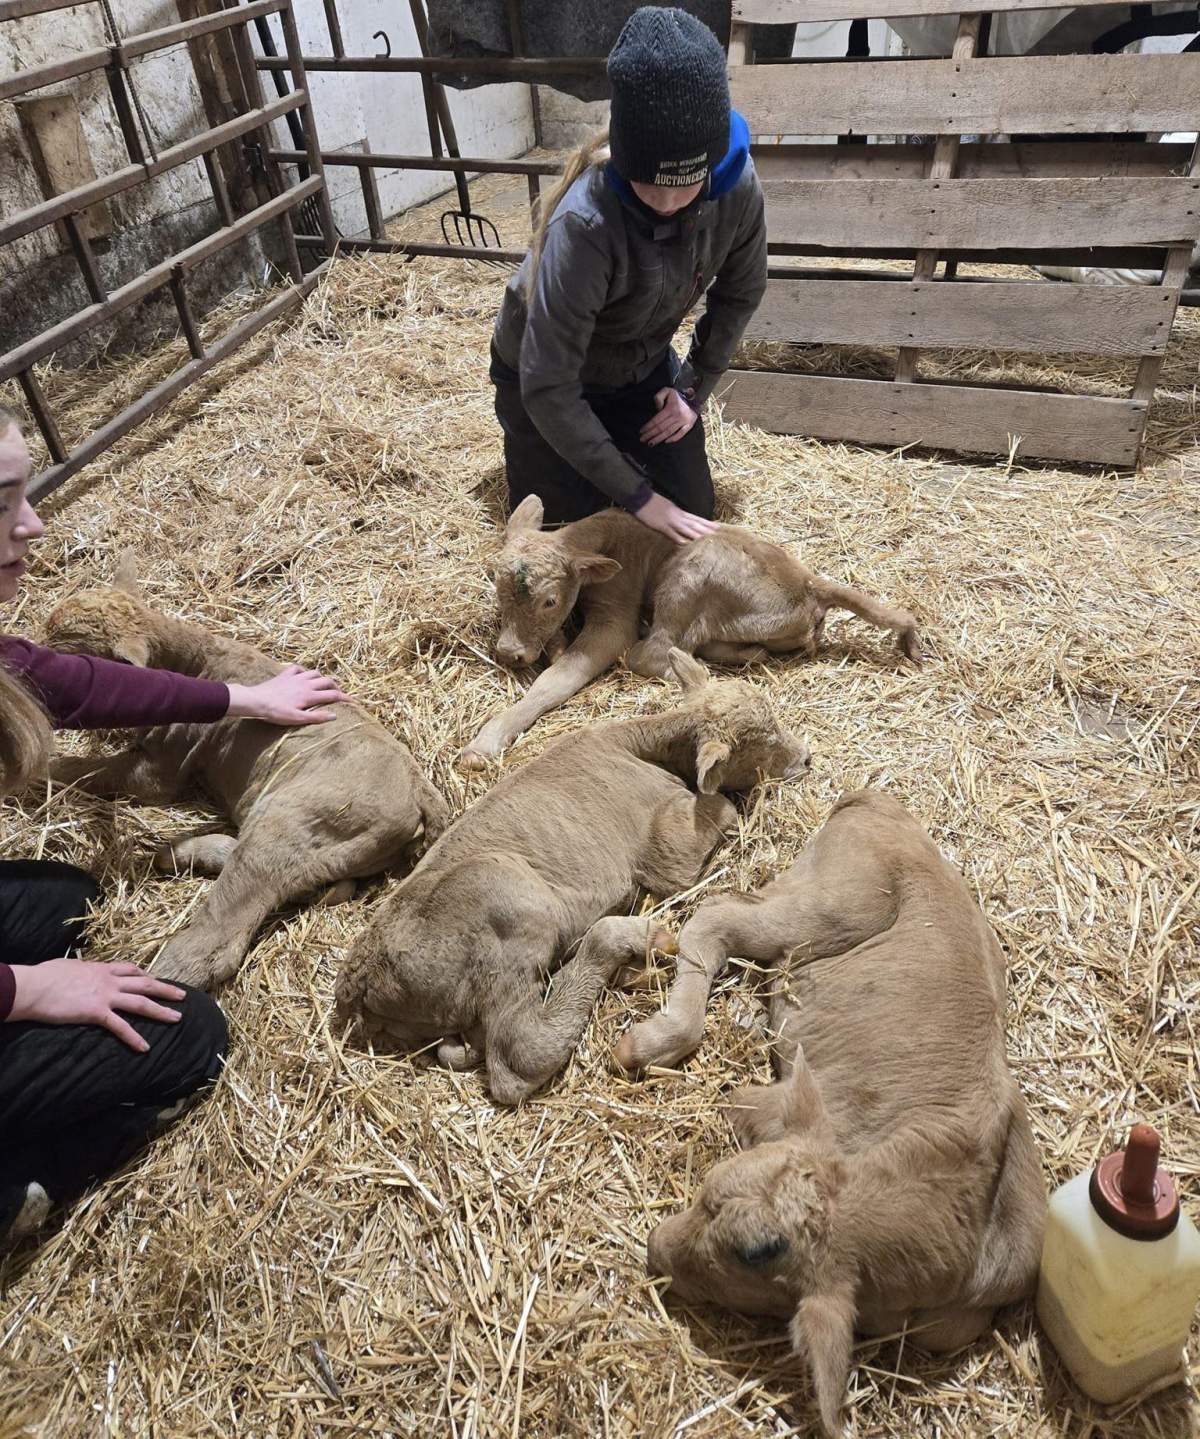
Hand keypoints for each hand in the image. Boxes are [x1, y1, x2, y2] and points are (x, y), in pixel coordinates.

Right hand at [7, 959, 185, 1051]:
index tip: (155, 978)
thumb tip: (76, 972)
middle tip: (182, 995)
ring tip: (177, 1018)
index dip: (145, 974)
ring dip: (161, 1011)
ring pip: (141, 1002)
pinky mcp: (97, 1012)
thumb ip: (79, 970)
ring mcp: (105, 996)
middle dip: (165, 989)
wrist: (35, 987)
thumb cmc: (44, 976)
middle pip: (144, 983)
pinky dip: (134, 1038)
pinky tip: (145, 1048)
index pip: (129, 969)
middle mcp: (108, 980)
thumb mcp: (67, 966)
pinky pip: (121, 1027)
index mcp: (100, 968)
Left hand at [226, 665, 347, 724]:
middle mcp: (306, 683)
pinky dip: (304, 671)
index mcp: (310, 695)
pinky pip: (298, 668)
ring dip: (322, 677)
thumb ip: (316, 717)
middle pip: (327, 681)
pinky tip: (303, 675)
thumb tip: (335, 715)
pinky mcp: (285, 674)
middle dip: (337, 686)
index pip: (333, 695)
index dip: (346, 698)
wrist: (256, 700)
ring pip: (315, 672)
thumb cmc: (276, 713)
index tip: (354, 702)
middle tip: (340, 693)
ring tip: (325, 683)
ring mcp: (295, 677)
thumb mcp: (297, 719)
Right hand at [634, 492, 719, 545]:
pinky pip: (670, 533)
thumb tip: (682, 520)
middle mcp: (677, 515)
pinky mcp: (660, 525)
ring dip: (696, 534)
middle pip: (694, 523)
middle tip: (717, 534)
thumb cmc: (651, 502)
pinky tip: (685, 543)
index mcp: (678, 511)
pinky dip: (677, 537)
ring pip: (685, 528)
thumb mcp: (667, 506)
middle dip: (705, 529)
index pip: (695, 518)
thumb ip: (675, 514)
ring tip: (706, 539)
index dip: (706, 523)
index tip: (717, 527)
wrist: (640, 497)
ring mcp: (669, 520)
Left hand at [639, 388, 698, 445]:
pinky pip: (681, 434)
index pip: (657, 420)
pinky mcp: (689, 425)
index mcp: (670, 408)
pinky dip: (673, 439)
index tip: (641, 431)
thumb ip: (658, 397)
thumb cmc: (678, 395)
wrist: (695, 396)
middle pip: (661, 428)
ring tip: (651, 443)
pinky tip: (665, 441)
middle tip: (642, 440)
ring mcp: (684, 422)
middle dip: (651, 434)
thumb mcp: (667, 391)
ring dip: (659, 438)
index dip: (648, 426)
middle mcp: (677, 416)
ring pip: (669, 432)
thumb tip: (657, 409)